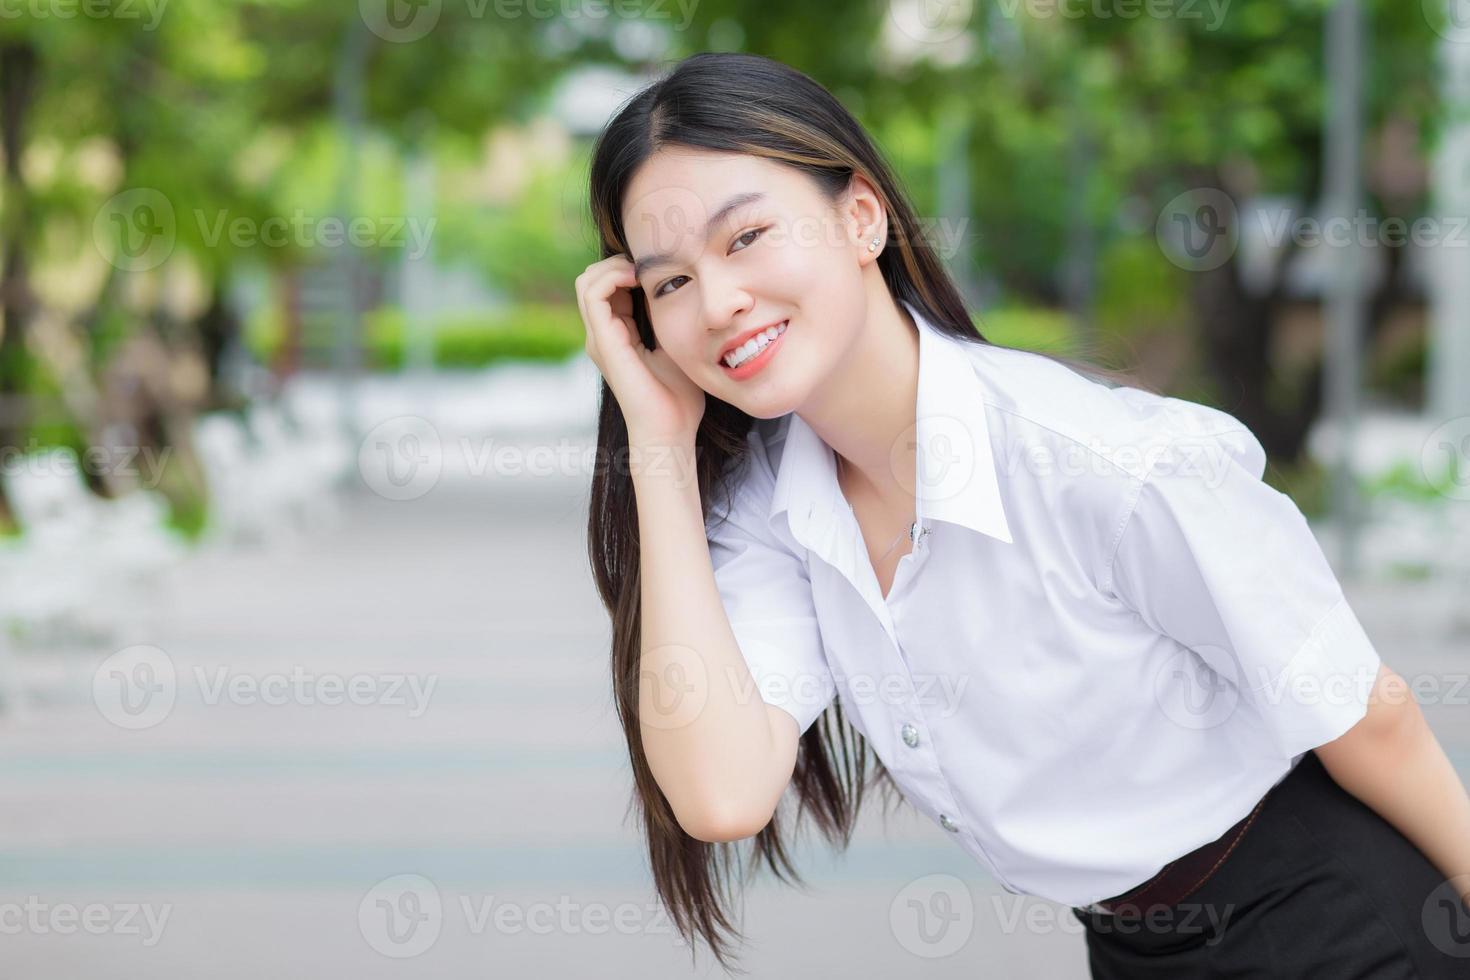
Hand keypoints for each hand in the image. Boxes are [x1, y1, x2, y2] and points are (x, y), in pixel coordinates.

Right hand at [576, 255, 705, 446]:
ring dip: (614, 266)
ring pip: (587, 281)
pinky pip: (593, 295)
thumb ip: (670, 320)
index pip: (609, 287)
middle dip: (618, 262)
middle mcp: (602, 335)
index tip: (659, 267)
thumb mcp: (677, 346)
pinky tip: (638, 278)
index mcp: (617, 336)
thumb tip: (682, 290)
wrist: (670, 431)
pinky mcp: (603, 342)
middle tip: (650, 264)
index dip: (629, 268)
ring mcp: (599, 339)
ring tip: (642, 269)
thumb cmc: (679, 399)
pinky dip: (612, 277)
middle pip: (592, 279)